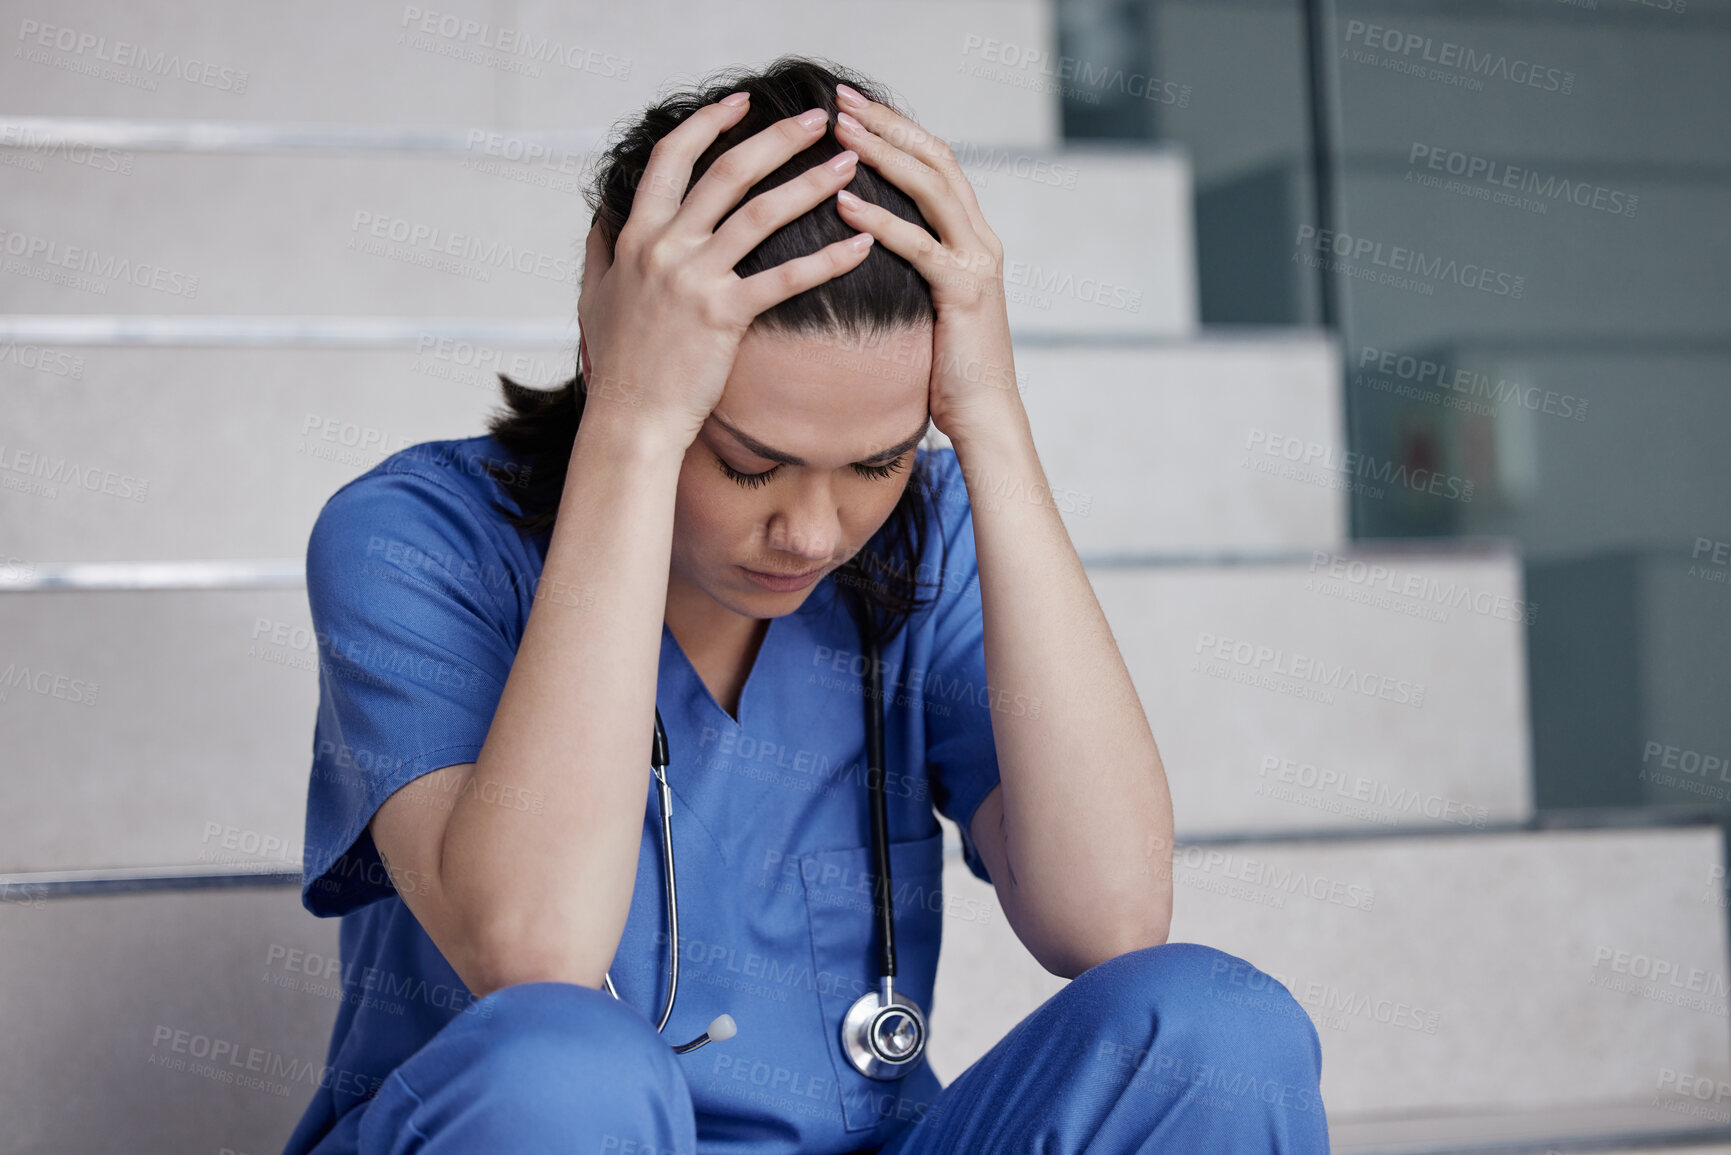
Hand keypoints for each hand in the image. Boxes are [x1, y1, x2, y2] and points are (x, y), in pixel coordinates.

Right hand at [575, 95, 875, 451]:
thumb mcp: (593, 297)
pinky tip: (860, 244)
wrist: (630, 419)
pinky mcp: (724, 316)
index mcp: (635, 235)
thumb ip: (601, 250)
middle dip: (778, 137)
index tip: (740, 102)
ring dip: (811, 182)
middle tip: (819, 118)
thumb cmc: (618, 364)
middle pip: (728, 171)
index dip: (707, 123)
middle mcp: (664, 247)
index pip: (670, 158)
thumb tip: (602, 219)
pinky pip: (785, 278)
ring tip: (849, 163)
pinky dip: (827, 258)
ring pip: (762, 214)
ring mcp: (694, 279)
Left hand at [830, 84, 1021, 443]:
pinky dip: (880, 221)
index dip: (895, 128)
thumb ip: (910, 264)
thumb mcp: (926, 302)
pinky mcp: (964, 293)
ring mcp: (977, 263)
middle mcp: (981, 239)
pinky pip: (919, 246)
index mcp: (972, 236)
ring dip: (882, 155)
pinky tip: (843, 204)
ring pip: (931, 189)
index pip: (936, 162)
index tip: (851, 107)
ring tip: (839, 134)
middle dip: (886, 124)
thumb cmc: (947, 368)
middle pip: (935, 159)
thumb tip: (863, 239)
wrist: (985, 417)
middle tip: (840, 99)